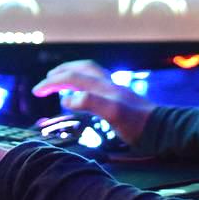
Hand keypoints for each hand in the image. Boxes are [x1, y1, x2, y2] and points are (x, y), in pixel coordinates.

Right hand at [31, 60, 155, 145]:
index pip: (72, 77)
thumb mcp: (113, 114)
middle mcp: (108, 84)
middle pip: (79, 70)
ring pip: (89, 72)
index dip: (52, 82)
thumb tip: (67, 98)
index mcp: (103, 87)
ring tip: (58, 80)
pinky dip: (83, 82)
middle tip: (43, 83)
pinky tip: (82, 93)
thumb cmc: (138, 125)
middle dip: (58, 74)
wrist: (163, 129)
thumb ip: (90, 102)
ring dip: (70, 73)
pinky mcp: (121, 97)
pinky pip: (96, 81)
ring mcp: (115, 89)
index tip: (35, 91)